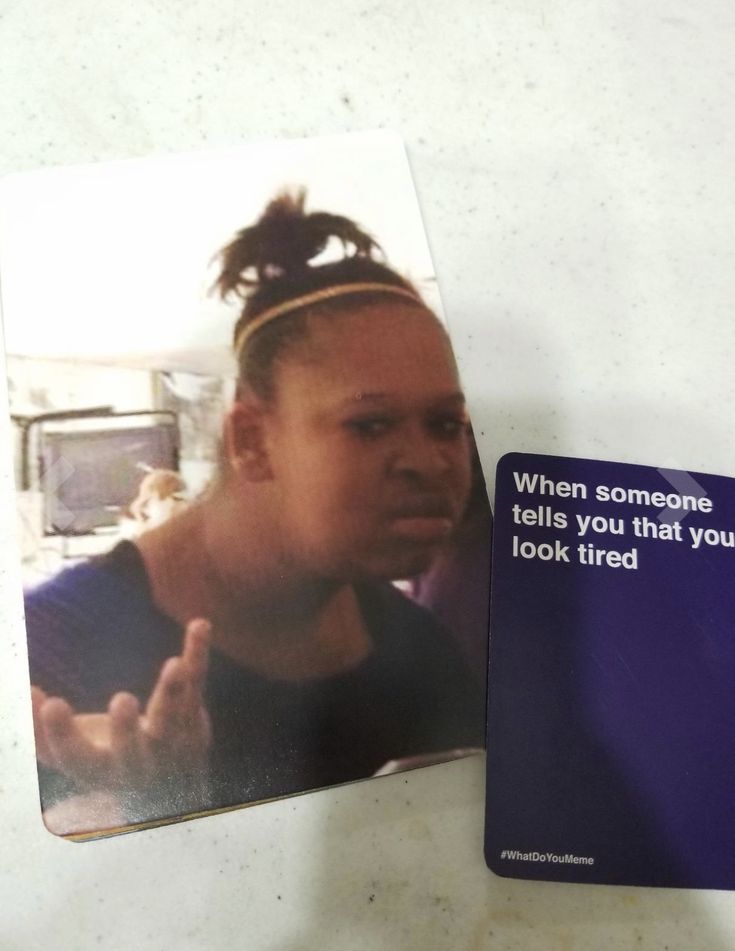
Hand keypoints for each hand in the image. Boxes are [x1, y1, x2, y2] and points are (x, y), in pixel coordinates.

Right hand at [31, 618, 211, 824]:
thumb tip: (26, 690)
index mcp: (99, 772)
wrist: (170, 787)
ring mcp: (171, 744)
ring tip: (175, 665)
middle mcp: (139, 764)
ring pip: (173, 719)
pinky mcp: (194, 717)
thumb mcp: (73, 753)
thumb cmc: (107, 761)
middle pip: (132, 751)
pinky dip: (197, 653)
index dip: (60, 734)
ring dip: (174, 691)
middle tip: (122, 700)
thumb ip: (43, 730)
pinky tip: (200, 625)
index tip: (51, 703)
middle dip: (127, 729)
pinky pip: (196, 682)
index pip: (75, 758)